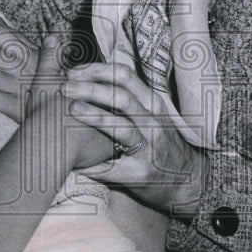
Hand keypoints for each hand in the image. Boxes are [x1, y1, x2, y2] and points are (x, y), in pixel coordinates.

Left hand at [63, 62, 208, 217]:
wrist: (186, 180)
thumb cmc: (158, 142)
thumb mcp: (150, 115)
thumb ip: (127, 97)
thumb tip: (91, 76)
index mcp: (151, 104)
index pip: (126, 77)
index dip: (97, 71)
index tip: (74, 71)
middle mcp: (153, 123)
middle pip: (123, 98)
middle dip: (92, 89)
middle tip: (65, 86)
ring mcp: (149, 148)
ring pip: (122, 128)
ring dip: (96, 116)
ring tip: (72, 109)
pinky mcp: (141, 173)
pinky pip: (113, 168)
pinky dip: (92, 165)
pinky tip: (74, 161)